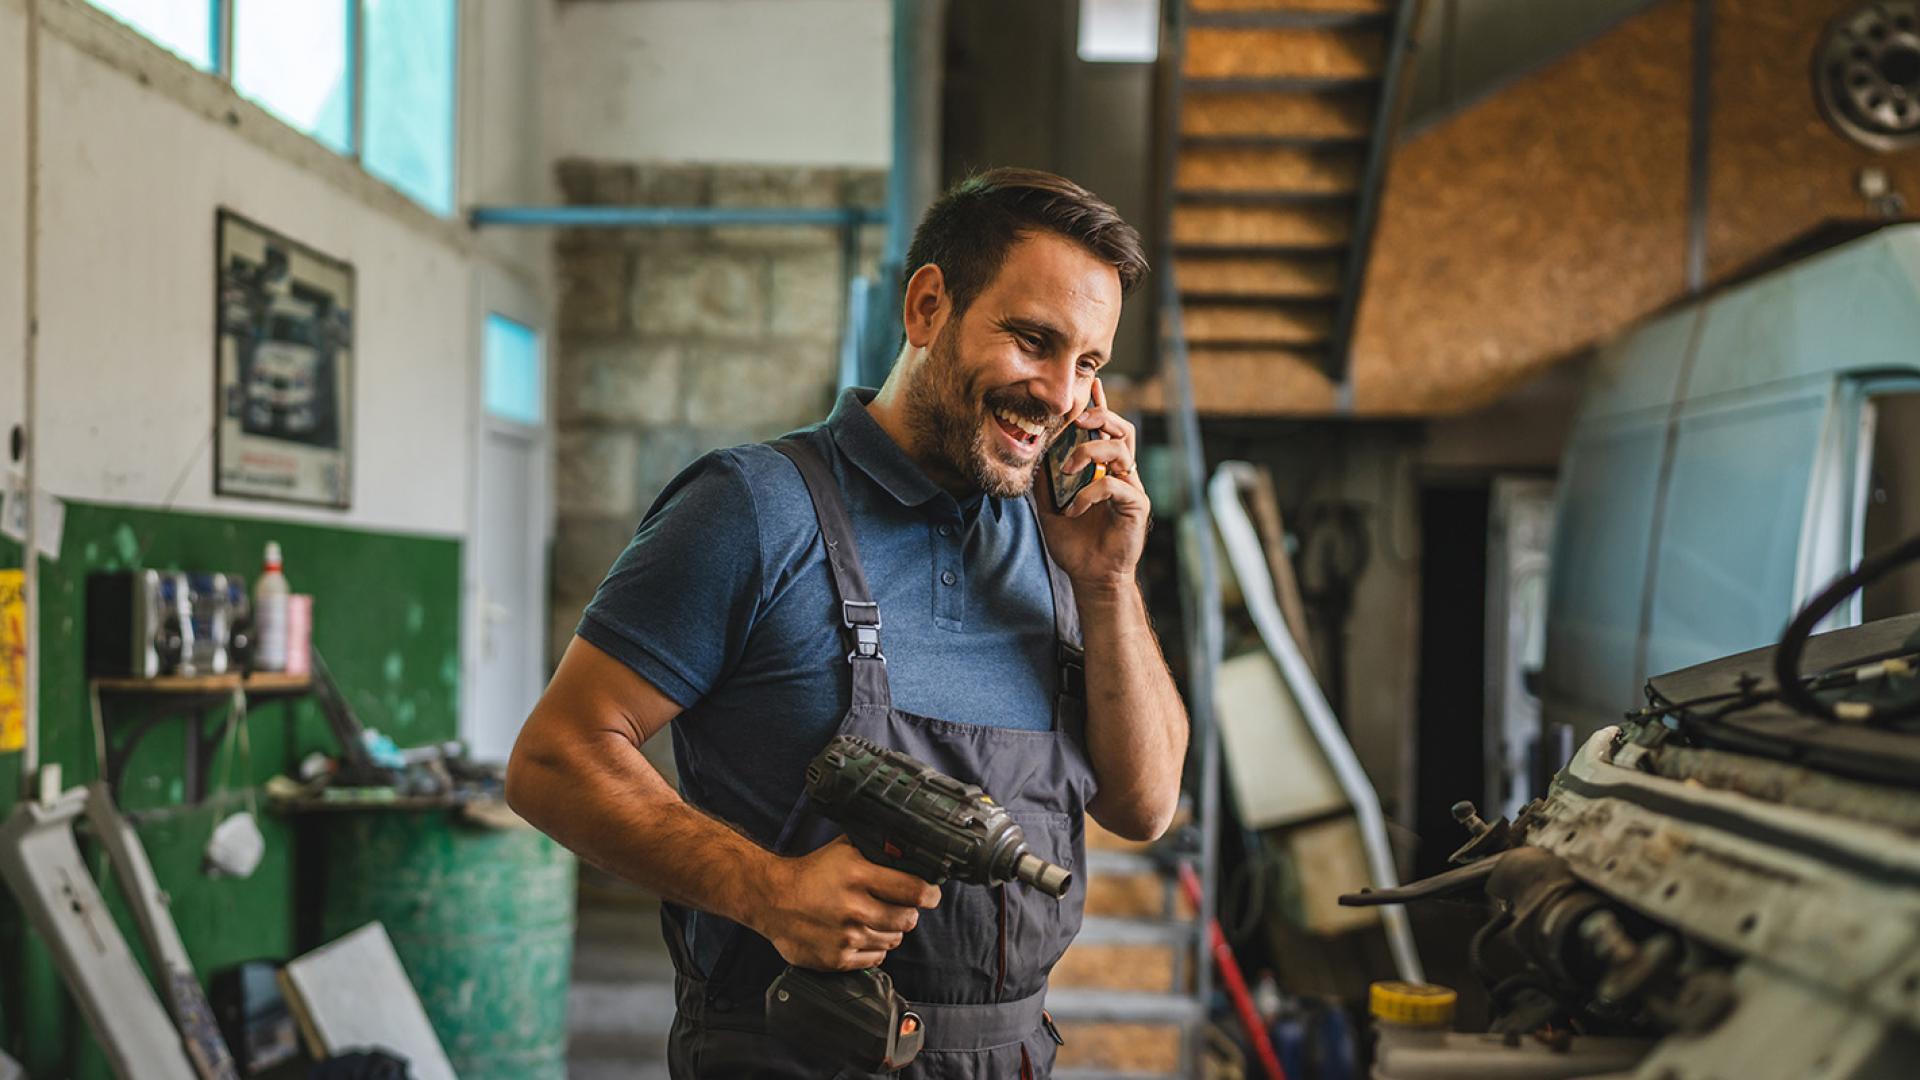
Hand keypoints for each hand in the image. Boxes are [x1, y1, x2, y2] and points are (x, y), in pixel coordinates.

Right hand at [756, 836, 942, 969]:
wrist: (772, 900)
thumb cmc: (812, 873)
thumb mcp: (845, 849)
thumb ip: (877, 851)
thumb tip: (911, 850)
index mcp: (858, 876)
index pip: (914, 890)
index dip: (930, 894)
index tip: (931, 894)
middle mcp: (854, 908)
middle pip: (908, 919)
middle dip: (908, 912)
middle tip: (899, 906)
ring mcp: (846, 936)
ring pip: (894, 940)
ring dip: (890, 930)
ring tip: (874, 918)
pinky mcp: (838, 959)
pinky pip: (876, 958)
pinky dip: (874, 948)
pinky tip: (860, 934)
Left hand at [1037, 378, 1149, 593]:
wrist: (1091, 577)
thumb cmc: (1075, 544)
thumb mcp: (1050, 506)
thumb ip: (1045, 480)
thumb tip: (1030, 455)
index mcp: (1105, 470)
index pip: (1106, 431)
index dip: (1100, 407)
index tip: (1091, 385)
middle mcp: (1122, 475)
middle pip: (1123, 430)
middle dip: (1101, 416)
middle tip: (1077, 417)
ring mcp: (1131, 489)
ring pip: (1121, 451)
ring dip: (1090, 451)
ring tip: (1068, 467)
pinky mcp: (1136, 507)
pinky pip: (1114, 485)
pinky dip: (1089, 493)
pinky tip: (1073, 509)